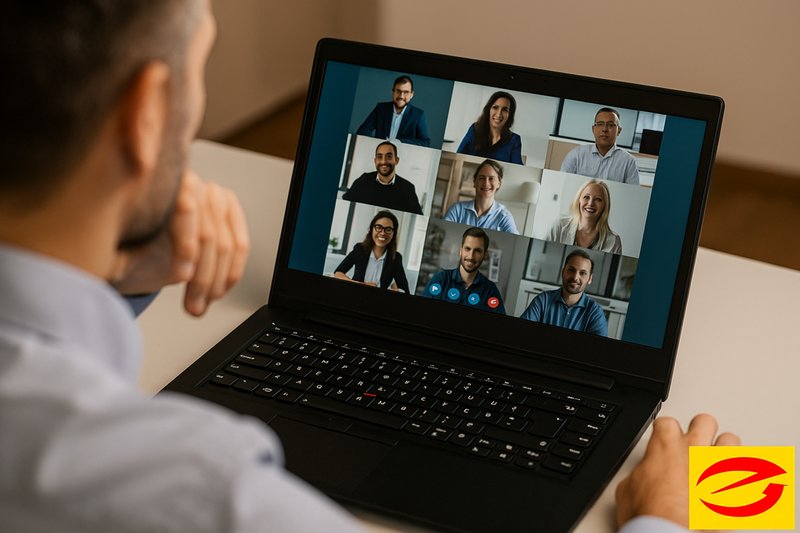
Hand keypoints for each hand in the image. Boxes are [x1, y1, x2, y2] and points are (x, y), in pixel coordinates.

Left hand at [112, 170, 249, 315]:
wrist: (143, 235)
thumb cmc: (130, 245)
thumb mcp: (118, 253)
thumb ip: (124, 256)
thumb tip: (145, 270)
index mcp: (158, 184)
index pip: (184, 208)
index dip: (185, 246)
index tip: (181, 276)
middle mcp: (190, 182)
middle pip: (208, 233)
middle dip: (202, 277)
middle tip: (192, 305)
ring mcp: (214, 195)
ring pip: (226, 244)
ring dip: (215, 281)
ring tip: (200, 304)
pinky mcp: (230, 210)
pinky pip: (240, 245)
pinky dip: (231, 273)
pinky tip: (218, 291)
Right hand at [615, 413, 739, 529]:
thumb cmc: (651, 514)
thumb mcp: (627, 489)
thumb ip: (641, 473)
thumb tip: (642, 478)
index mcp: (666, 446)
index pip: (667, 423)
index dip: (664, 432)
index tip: (663, 439)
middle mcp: (695, 450)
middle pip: (705, 420)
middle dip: (700, 429)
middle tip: (694, 442)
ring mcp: (717, 468)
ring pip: (731, 440)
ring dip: (725, 449)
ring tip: (718, 461)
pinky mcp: (735, 490)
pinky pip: (744, 477)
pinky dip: (738, 482)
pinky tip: (731, 488)